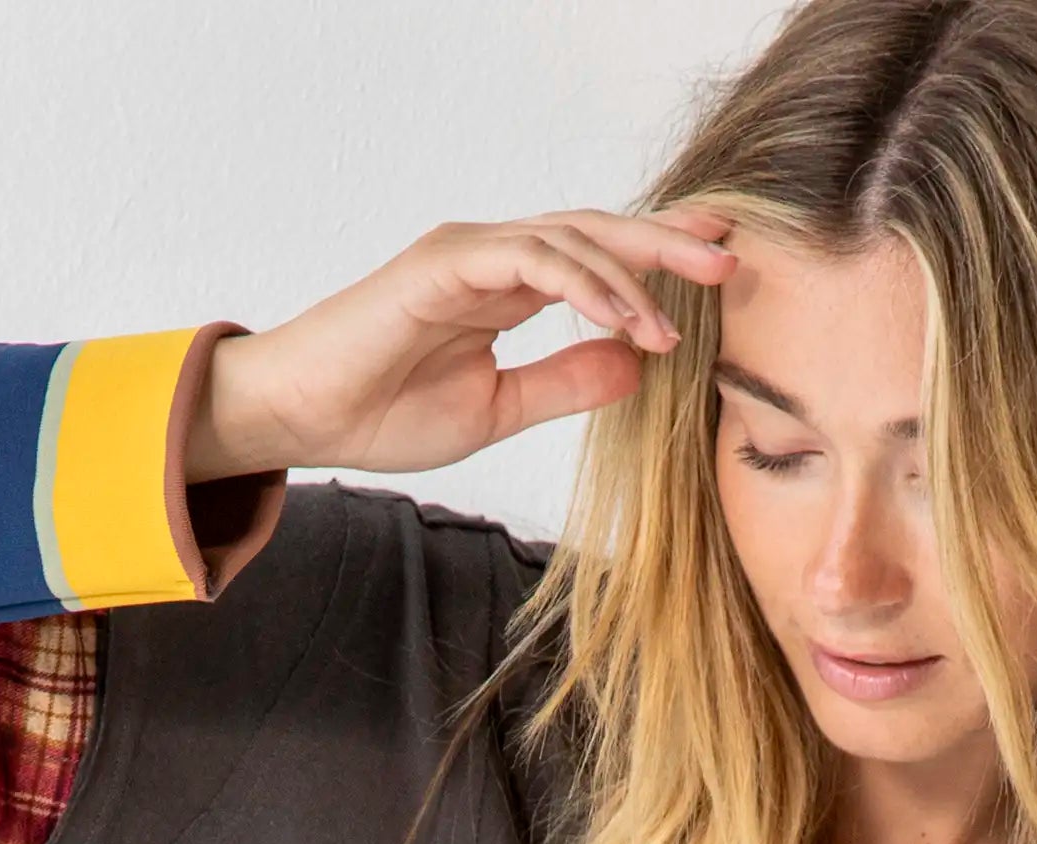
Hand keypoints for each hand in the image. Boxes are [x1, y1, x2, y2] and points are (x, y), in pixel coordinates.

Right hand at [187, 206, 738, 480]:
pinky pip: (531, 259)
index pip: (596, 257)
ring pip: (570, 238)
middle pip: (597, 231)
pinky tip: (622, 319)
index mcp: (506, 285)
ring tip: (677, 321)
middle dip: (666, 244)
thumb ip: (565, 383)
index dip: (657, 256)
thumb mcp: (498, 409)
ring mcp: (469, 251)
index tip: (717, 266)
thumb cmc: (382, 413)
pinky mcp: (446, 261)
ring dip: (632, 276)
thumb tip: (636, 366)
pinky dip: (582, 286)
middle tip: (732, 258)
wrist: (305, 419)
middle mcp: (493, 255)